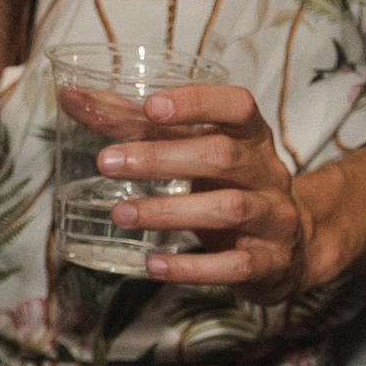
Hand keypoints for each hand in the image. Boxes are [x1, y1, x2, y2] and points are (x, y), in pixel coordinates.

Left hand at [65, 81, 306, 300]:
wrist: (292, 248)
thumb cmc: (228, 186)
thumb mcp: (197, 151)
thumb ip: (139, 126)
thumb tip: (73, 98)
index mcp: (252, 137)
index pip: (236, 106)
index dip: (196, 102)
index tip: (150, 106)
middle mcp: (267, 172)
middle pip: (221, 156)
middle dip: (161, 158)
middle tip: (106, 163)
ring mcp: (272, 218)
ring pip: (227, 208)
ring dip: (168, 211)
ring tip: (120, 214)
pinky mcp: (269, 262)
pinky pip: (234, 265)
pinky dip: (191, 267)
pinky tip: (153, 265)